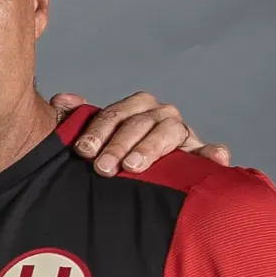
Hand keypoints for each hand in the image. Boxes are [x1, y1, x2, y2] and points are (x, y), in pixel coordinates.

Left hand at [52, 90, 230, 174]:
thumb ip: (76, 118)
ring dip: (150, 147)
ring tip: (133, 166)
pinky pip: (208, 151)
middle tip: (103, 167)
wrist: (132, 176)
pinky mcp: (198, 154)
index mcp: (135, 109)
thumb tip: (61, 100)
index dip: (97, 131)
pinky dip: (212, 153)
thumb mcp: (92, 138)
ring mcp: (181, 134)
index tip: (82, 151)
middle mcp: (160, 116)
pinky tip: (214, 159)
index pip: (115, 115)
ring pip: (169, 132)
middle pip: (140, 124)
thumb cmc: (109, 155)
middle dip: (119, 145)